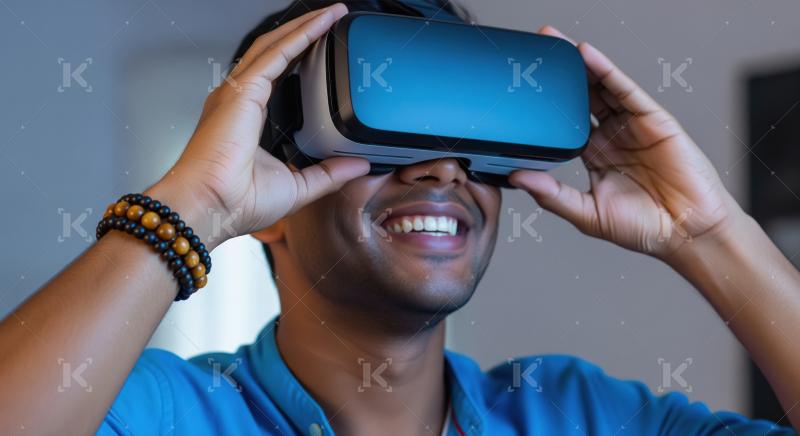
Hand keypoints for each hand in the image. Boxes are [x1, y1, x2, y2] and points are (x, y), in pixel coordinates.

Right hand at [152, 3, 367, 247]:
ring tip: (331, 13)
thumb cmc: (235, 203)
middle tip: (332, 18)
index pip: (277, 75)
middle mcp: (239, 99)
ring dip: (304, 27)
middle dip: (303, 32)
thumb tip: (358, 166)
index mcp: (248, 118)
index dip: (299, 56)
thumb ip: (328, 174)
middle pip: (275, 53)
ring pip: (275, 46)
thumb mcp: (297, 188)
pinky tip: (319, 24)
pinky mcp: (242, 91)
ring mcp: (237, 92)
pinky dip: (299, 36)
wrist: (209, 208)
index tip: (323, 46)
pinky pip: (275, 54)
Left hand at [509, 26, 742, 260]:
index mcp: (594, 156)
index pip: (564, 124)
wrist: (689, 233)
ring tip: (554, 43)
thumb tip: (517, 178)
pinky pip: (625, 89)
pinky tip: (586, 55)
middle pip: (580, 98)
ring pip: (600, 88)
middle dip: (558, 76)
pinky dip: (606, 70)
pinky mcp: (653, 119)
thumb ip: (552, 195)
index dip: (544, 108)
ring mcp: (632, 126)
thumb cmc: (644, 228)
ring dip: (578, 65)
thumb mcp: (588, 214)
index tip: (519, 93)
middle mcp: (612, 137)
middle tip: (534, 52)